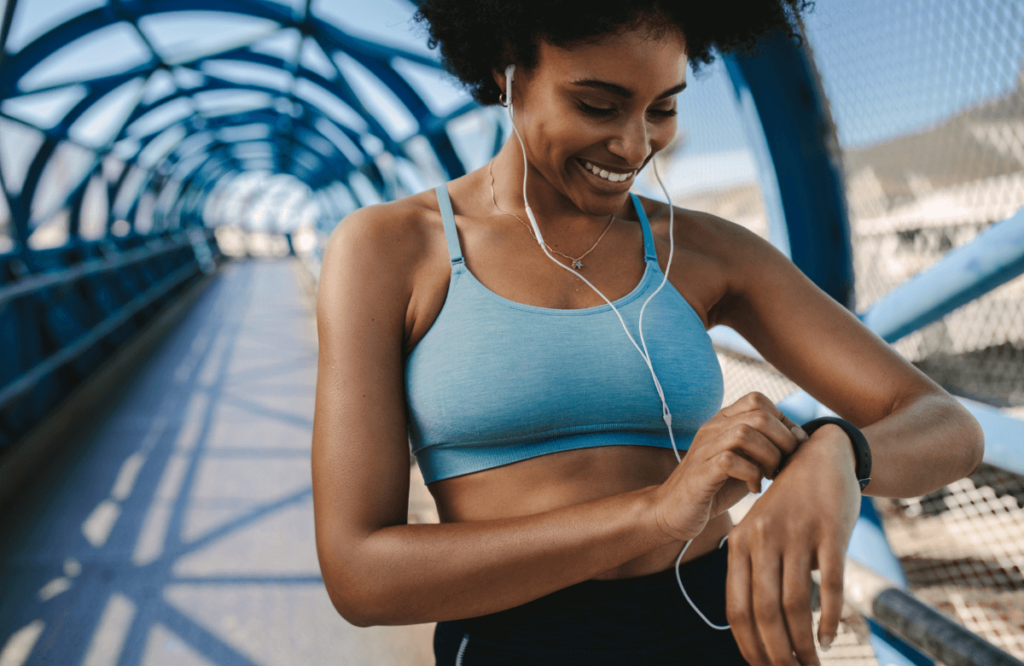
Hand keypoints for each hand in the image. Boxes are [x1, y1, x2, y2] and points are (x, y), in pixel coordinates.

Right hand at [651, 392, 808, 542]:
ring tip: (770, 476)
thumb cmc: (716, 487)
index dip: (783, 421)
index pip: (758, 399)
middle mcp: (711, 428)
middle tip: (785, 464)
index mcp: (722, 421)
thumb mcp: (745, 461)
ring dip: (768, 457)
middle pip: (758, 415)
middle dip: (783, 440)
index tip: (792, 448)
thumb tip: (803, 439)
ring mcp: (703, 449)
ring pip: (744, 433)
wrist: (675, 512)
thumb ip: (765, 446)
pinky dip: (751, 475)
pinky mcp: (699, 473)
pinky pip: (730, 461)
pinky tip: (754, 489)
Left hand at [725, 424, 861, 665]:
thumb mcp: (761, 531)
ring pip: (796, 604)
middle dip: (778, 653)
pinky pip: (829, 583)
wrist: (820, 455)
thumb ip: (755, 571)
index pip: (737, 608)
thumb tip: (757, 627)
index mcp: (740, 543)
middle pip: (766, 612)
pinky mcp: (830, 532)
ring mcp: (797, 535)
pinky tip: (830, 636)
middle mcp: (763, 539)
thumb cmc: (789, 504)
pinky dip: (830, 617)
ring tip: (813, 664)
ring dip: (804, 644)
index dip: (749, 645)